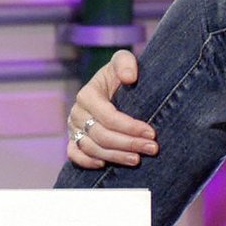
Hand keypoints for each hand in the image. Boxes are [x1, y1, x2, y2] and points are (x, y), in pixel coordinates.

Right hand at [66, 50, 157, 168]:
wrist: (111, 86)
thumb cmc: (118, 74)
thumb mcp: (122, 61)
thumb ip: (125, 63)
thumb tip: (129, 77)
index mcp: (87, 94)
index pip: (108, 116)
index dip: (130, 127)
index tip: (151, 133)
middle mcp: (77, 112)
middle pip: (101, 135)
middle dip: (128, 144)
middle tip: (152, 148)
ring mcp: (73, 128)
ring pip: (91, 148)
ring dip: (115, 156)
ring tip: (137, 159)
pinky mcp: (73, 139)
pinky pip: (74, 154)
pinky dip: (86, 161)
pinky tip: (104, 165)